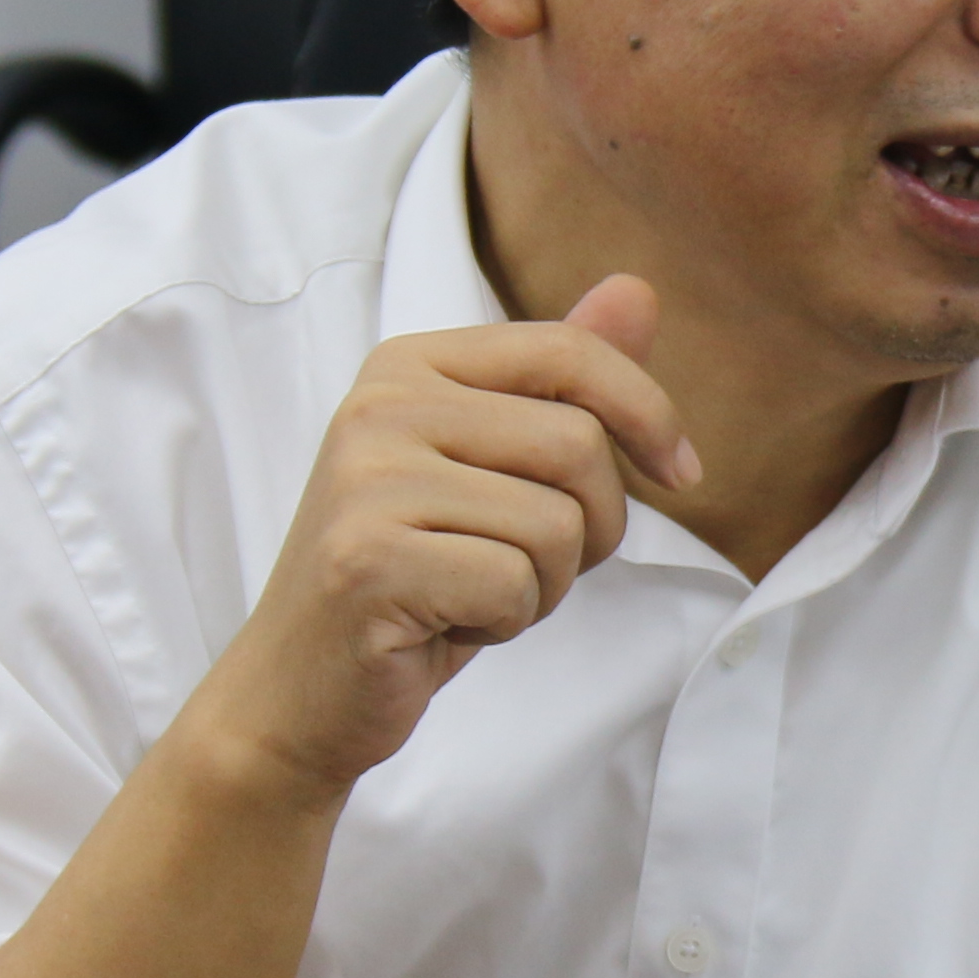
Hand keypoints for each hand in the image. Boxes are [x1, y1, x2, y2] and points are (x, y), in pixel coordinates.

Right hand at [178, 276, 694, 805]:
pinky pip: (513, 585)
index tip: (679, 473)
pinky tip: (444, 626)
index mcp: (408, 364)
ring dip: (543, 585)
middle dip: (592, 527)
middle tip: (526, 566)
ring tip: (472, 595)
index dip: (649, 413)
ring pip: (556, 525)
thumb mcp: (494, 469)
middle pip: (578, 445)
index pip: (569, 352)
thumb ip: (561, 382)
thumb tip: (639, 291)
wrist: (299, 686)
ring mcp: (367, 483)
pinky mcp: (369, 562)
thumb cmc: (414, 575)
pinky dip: (504, 622)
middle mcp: (379, 406)